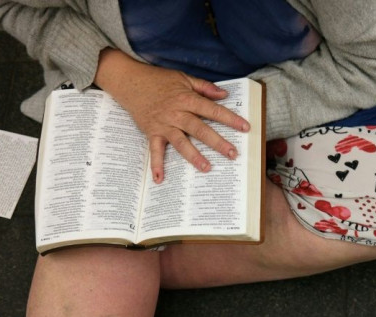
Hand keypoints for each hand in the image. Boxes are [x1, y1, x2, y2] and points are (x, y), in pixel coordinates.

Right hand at [95, 49, 249, 182]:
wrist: (130, 81)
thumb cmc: (159, 79)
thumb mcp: (184, 78)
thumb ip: (205, 87)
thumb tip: (224, 95)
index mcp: (187, 99)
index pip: (213, 110)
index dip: (230, 119)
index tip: (245, 128)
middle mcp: (177, 113)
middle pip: (200, 129)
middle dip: (217, 142)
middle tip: (232, 154)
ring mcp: (164, 125)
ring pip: (181, 142)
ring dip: (194, 156)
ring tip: (207, 168)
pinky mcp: (152, 132)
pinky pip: (155, 151)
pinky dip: (156, 165)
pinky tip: (160, 179)